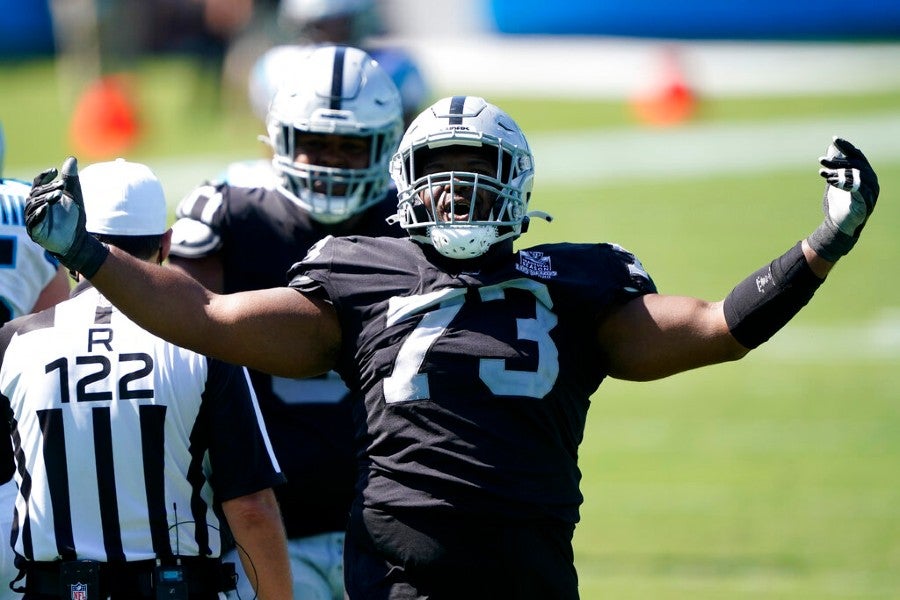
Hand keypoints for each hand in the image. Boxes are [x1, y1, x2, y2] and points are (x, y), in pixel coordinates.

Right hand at [25, 157, 108, 277]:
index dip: (44, 176)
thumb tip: (71, 159)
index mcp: (42, 197)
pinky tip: (46, 208)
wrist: (77, 240)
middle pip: (36, 193)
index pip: (37, 183)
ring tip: (58, 195)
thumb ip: (71, 180)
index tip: (54, 170)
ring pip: (34, 206)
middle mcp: (34, 207)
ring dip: (45, 199)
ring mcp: (33, 219)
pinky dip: (39, 214)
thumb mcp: (74, 197)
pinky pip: (33, 222)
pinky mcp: (35, 232)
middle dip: (49, 188)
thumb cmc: (73, 218)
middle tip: (62, 185)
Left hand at [808, 137, 878, 261]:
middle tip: (820, 160)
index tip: (834, 139)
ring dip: (837, 172)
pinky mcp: (865, 204)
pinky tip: (830, 182)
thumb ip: (836, 166)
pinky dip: (843, 184)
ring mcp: (870, 193)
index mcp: (865, 174)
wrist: (839, 226)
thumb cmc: (838, 203)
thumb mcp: (835, 181)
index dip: (847, 147)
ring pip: (856, 176)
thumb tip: (832, 148)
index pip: (858, 156)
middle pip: (856, 164)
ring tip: (822, 173)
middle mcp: (871, 181)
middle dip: (838, 161)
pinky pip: (856, 189)